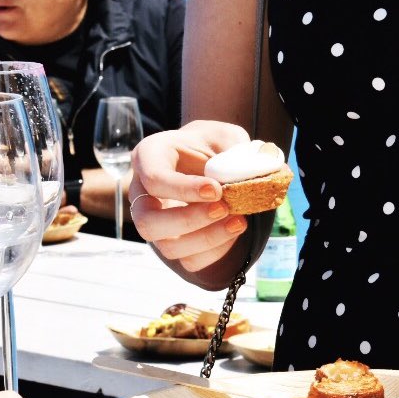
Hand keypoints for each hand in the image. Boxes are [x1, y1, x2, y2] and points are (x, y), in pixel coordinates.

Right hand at [129, 120, 251, 271]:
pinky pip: (188, 259)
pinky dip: (215, 251)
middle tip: (224, 208)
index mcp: (150, 156)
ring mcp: (156, 221)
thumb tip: (254, 170)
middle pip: (147, 221)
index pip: (153, 178)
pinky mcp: (175, 242)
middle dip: (188, 220)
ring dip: (206, 239)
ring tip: (239, 221)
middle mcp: (144, 192)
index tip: (217, 190)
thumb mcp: (227, 137)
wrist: (215, 161)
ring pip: (167, 246)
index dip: (184, 189)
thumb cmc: (216, 145)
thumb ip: (236, 152)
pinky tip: (234, 230)